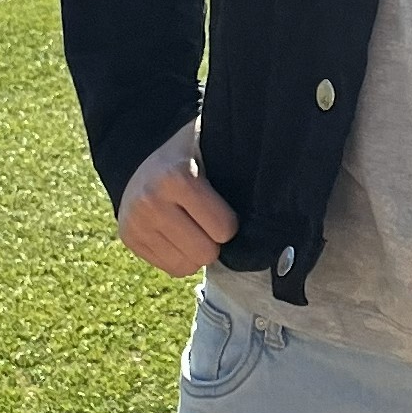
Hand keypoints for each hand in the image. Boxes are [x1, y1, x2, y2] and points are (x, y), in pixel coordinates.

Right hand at [118, 118, 238, 276]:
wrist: (139, 152)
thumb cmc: (191, 151)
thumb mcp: (213, 143)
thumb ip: (241, 158)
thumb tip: (282, 179)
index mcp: (175, 178)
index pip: (224, 229)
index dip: (230, 222)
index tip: (225, 208)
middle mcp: (150, 202)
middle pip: (205, 253)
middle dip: (214, 241)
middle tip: (209, 221)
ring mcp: (135, 223)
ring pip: (187, 266)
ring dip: (197, 251)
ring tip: (193, 226)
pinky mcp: (129, 239)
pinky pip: (171, 269)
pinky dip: (181, 256)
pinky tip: (178, 233)